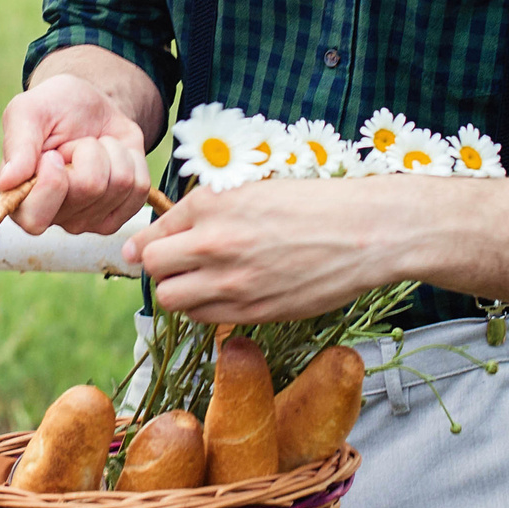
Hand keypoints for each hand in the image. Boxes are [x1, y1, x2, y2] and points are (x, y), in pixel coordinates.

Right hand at [0, 72, 152, 235]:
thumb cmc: (52, 109)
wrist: (88, 106)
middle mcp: (55, 217)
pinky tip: (111, 155)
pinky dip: (131, 158)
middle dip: (88, 149)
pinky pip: (140, 187)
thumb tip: (8, 182)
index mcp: (20, 200)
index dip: (52, 183)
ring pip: (121, 183)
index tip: (52, 154)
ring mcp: (90, 219)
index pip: (36, 218)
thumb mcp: (28, 112)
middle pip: (90, 188)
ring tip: (92, 145)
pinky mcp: (120, 213)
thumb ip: (17, 145)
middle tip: (72, 144)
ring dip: (110, 150)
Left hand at [125, 178, 419, 322]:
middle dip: (159, 267)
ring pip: (171, 299)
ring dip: (179, 291)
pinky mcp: (251, 311)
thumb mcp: (249, 190)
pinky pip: (203, 317)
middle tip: (176, 265)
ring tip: (200, 280)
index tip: (148, 250)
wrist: (362, 233)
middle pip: (154, 268)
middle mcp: (213, 243)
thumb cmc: (310, 205)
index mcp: (210, 204)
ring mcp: (231, 281)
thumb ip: (204, 211)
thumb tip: (161, 233)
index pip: (151, 234)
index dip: (146, 244)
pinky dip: (204, 308)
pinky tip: (224, 293)